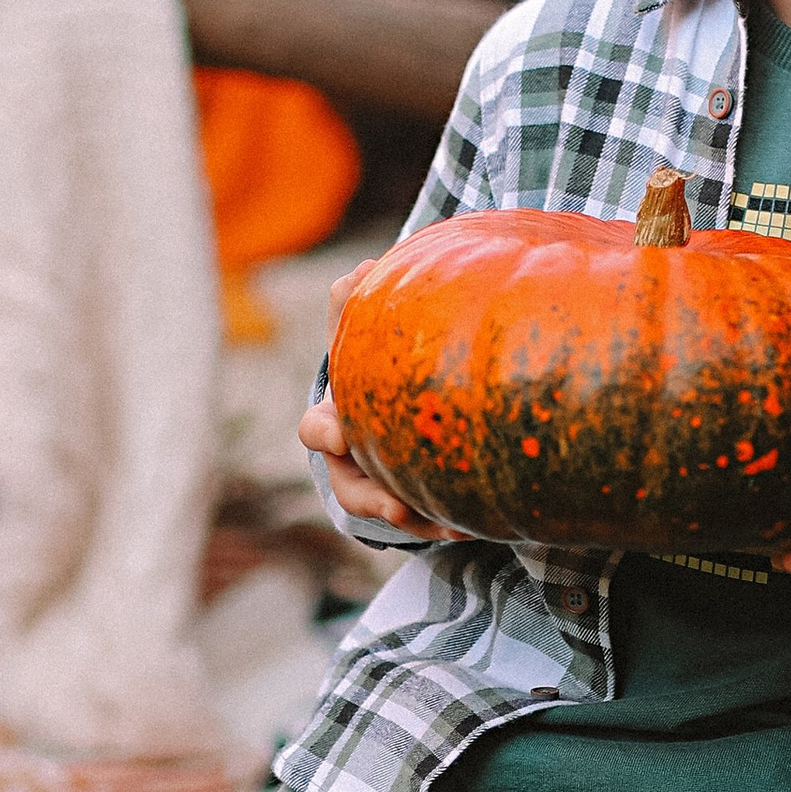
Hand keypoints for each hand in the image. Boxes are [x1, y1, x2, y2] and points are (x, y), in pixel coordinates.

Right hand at [298, 257, 470, 539]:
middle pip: (352, 489)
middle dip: (372, 499)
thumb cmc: (373, 358)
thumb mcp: (360, 328)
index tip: (341, 433)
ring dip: (418, 520)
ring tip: (450, 525)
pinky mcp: (412, 501)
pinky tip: (473, 521)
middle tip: (397, 506)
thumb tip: (366, 266)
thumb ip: (354, 299)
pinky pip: (426, 520)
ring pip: (391, 512)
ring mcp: (380, 487)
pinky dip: (444, 522)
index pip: (318, 430)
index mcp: (333, 421)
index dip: (326, 431)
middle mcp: (351, 462)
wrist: (400, 395)